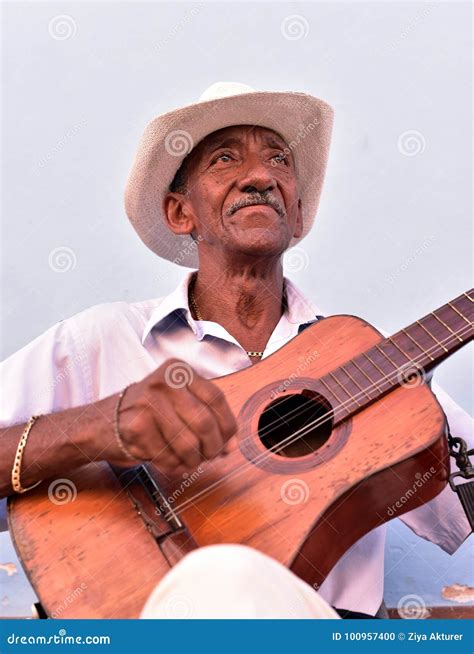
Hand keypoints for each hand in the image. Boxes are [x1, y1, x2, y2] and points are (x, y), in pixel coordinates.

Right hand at [107, 359, 236, 473]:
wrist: (104, 423)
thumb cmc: (150, 414)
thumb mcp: (180, 404)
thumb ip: (209, 420)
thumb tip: (232, 446)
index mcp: (178, 370)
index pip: (216, 398)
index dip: (228, 425)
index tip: (228, 442)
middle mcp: (163, 381)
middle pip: (204, 422)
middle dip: (212, 447)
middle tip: (209, 456)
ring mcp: (147, 402)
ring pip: (188, 443)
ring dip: (193, 461)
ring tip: (188, 461)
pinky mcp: (135, 426)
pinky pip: (168, 456)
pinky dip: (173, 466)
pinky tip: (168, 461)